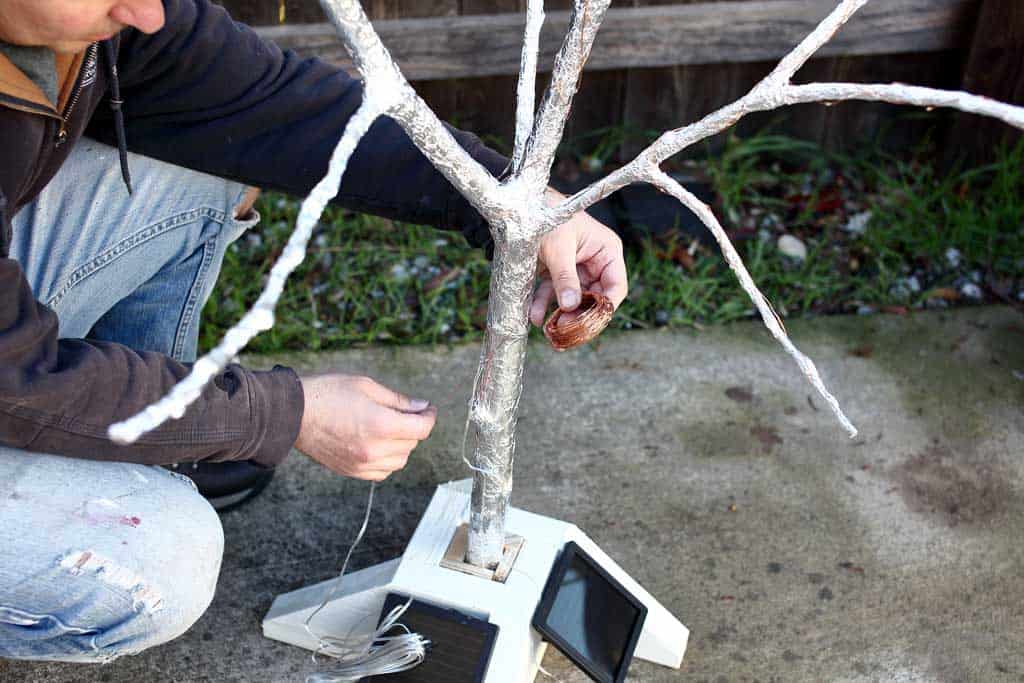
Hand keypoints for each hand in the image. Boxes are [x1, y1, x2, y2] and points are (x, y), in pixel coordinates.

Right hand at [294, 374, 436, 480]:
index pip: (422, 429)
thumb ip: (398, 400)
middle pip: (412, 444)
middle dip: (413, 427)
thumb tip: (420, 407)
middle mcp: (375, 449)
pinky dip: (387, 460)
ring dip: (402, 445)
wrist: (292, 414)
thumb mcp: (367, 386)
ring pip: (400, 461)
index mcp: (381, 425)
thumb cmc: (327, 394)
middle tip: (406, 412)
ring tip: (390, 428)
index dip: (429, 417)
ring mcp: (363, 463)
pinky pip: (382, 472)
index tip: (427, 409)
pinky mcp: (352, 471)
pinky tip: (379, 444)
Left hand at [529, 188, 627, 326]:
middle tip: (566, 331)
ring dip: (562, 316)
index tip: (589, 323)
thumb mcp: (558, 248)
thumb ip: (565, 278)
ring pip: (573, 300)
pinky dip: (544, 306)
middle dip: (580, 315)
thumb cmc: (548, 216)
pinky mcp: (556, 273)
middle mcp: (594, 262)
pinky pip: (553, 294)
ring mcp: (575, 269)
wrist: (522, 205)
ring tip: (550, 330)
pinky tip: (534, 317)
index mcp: (606, 252)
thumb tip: (571, 306)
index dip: (605, 307)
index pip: (616, 287)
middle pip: (594, 298)